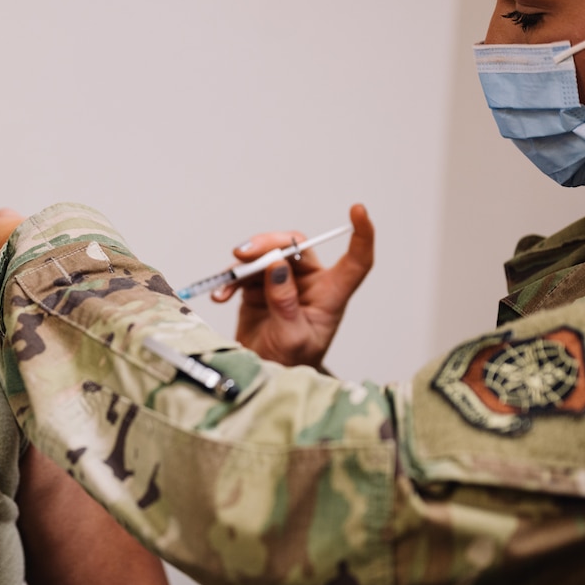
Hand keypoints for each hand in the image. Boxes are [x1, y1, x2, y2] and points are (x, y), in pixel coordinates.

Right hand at [211, 204, 373, 368]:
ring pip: (266, 255)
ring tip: (227, 280)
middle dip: (269, 244)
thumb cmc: (290, 363)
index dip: (362, 234)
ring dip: (244, 263)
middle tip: (244, 253)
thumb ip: (286, 303)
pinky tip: (221, 294)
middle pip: (296, 247)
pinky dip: (231, 279)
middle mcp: (310, 283)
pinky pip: (245, 271)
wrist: (263, 374)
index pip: (356, 261)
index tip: (358, 210)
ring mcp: (284, 282)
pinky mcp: (260, 287)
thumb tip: (278, 266)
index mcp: (331, 295)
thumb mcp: (292, 338)